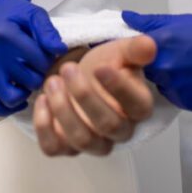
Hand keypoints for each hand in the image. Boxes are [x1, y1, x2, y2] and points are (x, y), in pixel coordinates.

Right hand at [0, 0, 67, 116]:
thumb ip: (47, 31)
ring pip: (10, 97)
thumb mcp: (33, 13)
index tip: (45, 56)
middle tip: (36, 69)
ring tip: (25, 82)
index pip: (40, 61)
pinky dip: (2, 107)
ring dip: (24, 93)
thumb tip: (60, 51)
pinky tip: (14, 98)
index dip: (49, 61)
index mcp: (5, 34)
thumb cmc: (12, 14)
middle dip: (39, 76)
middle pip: (29, 80)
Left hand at [33, 36, 156, 156]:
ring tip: (52, 81)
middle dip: (85, 95)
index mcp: (138, 107)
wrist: (81, 76)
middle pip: (109, 125)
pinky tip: (42, 100)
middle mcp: (119, 131)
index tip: (101, 68)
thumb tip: (149, 44)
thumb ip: (135, 49)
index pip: (137, 106)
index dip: (119, 88)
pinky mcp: (66, 145)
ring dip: (64, 110)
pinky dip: (44, 126)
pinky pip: (54, 147)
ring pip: (82, 140)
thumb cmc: (104, 67)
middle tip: (68, 69)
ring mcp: (92, 141)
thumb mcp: (120, 52)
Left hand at [121, 11, 191, 111]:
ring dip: (167, 78)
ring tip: (190, 67)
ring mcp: (174, 88)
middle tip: (177, 56)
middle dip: (155, 64)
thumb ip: (150, 22)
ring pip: (159, 84)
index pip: (131, 51)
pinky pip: (174, 96)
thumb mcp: (183, 21)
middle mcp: (163, 68)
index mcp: (160, 43)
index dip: (139, 51)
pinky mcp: (186, 103)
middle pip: (145, 69)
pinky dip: (180, 89)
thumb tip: (125, 18)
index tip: (146, 49)